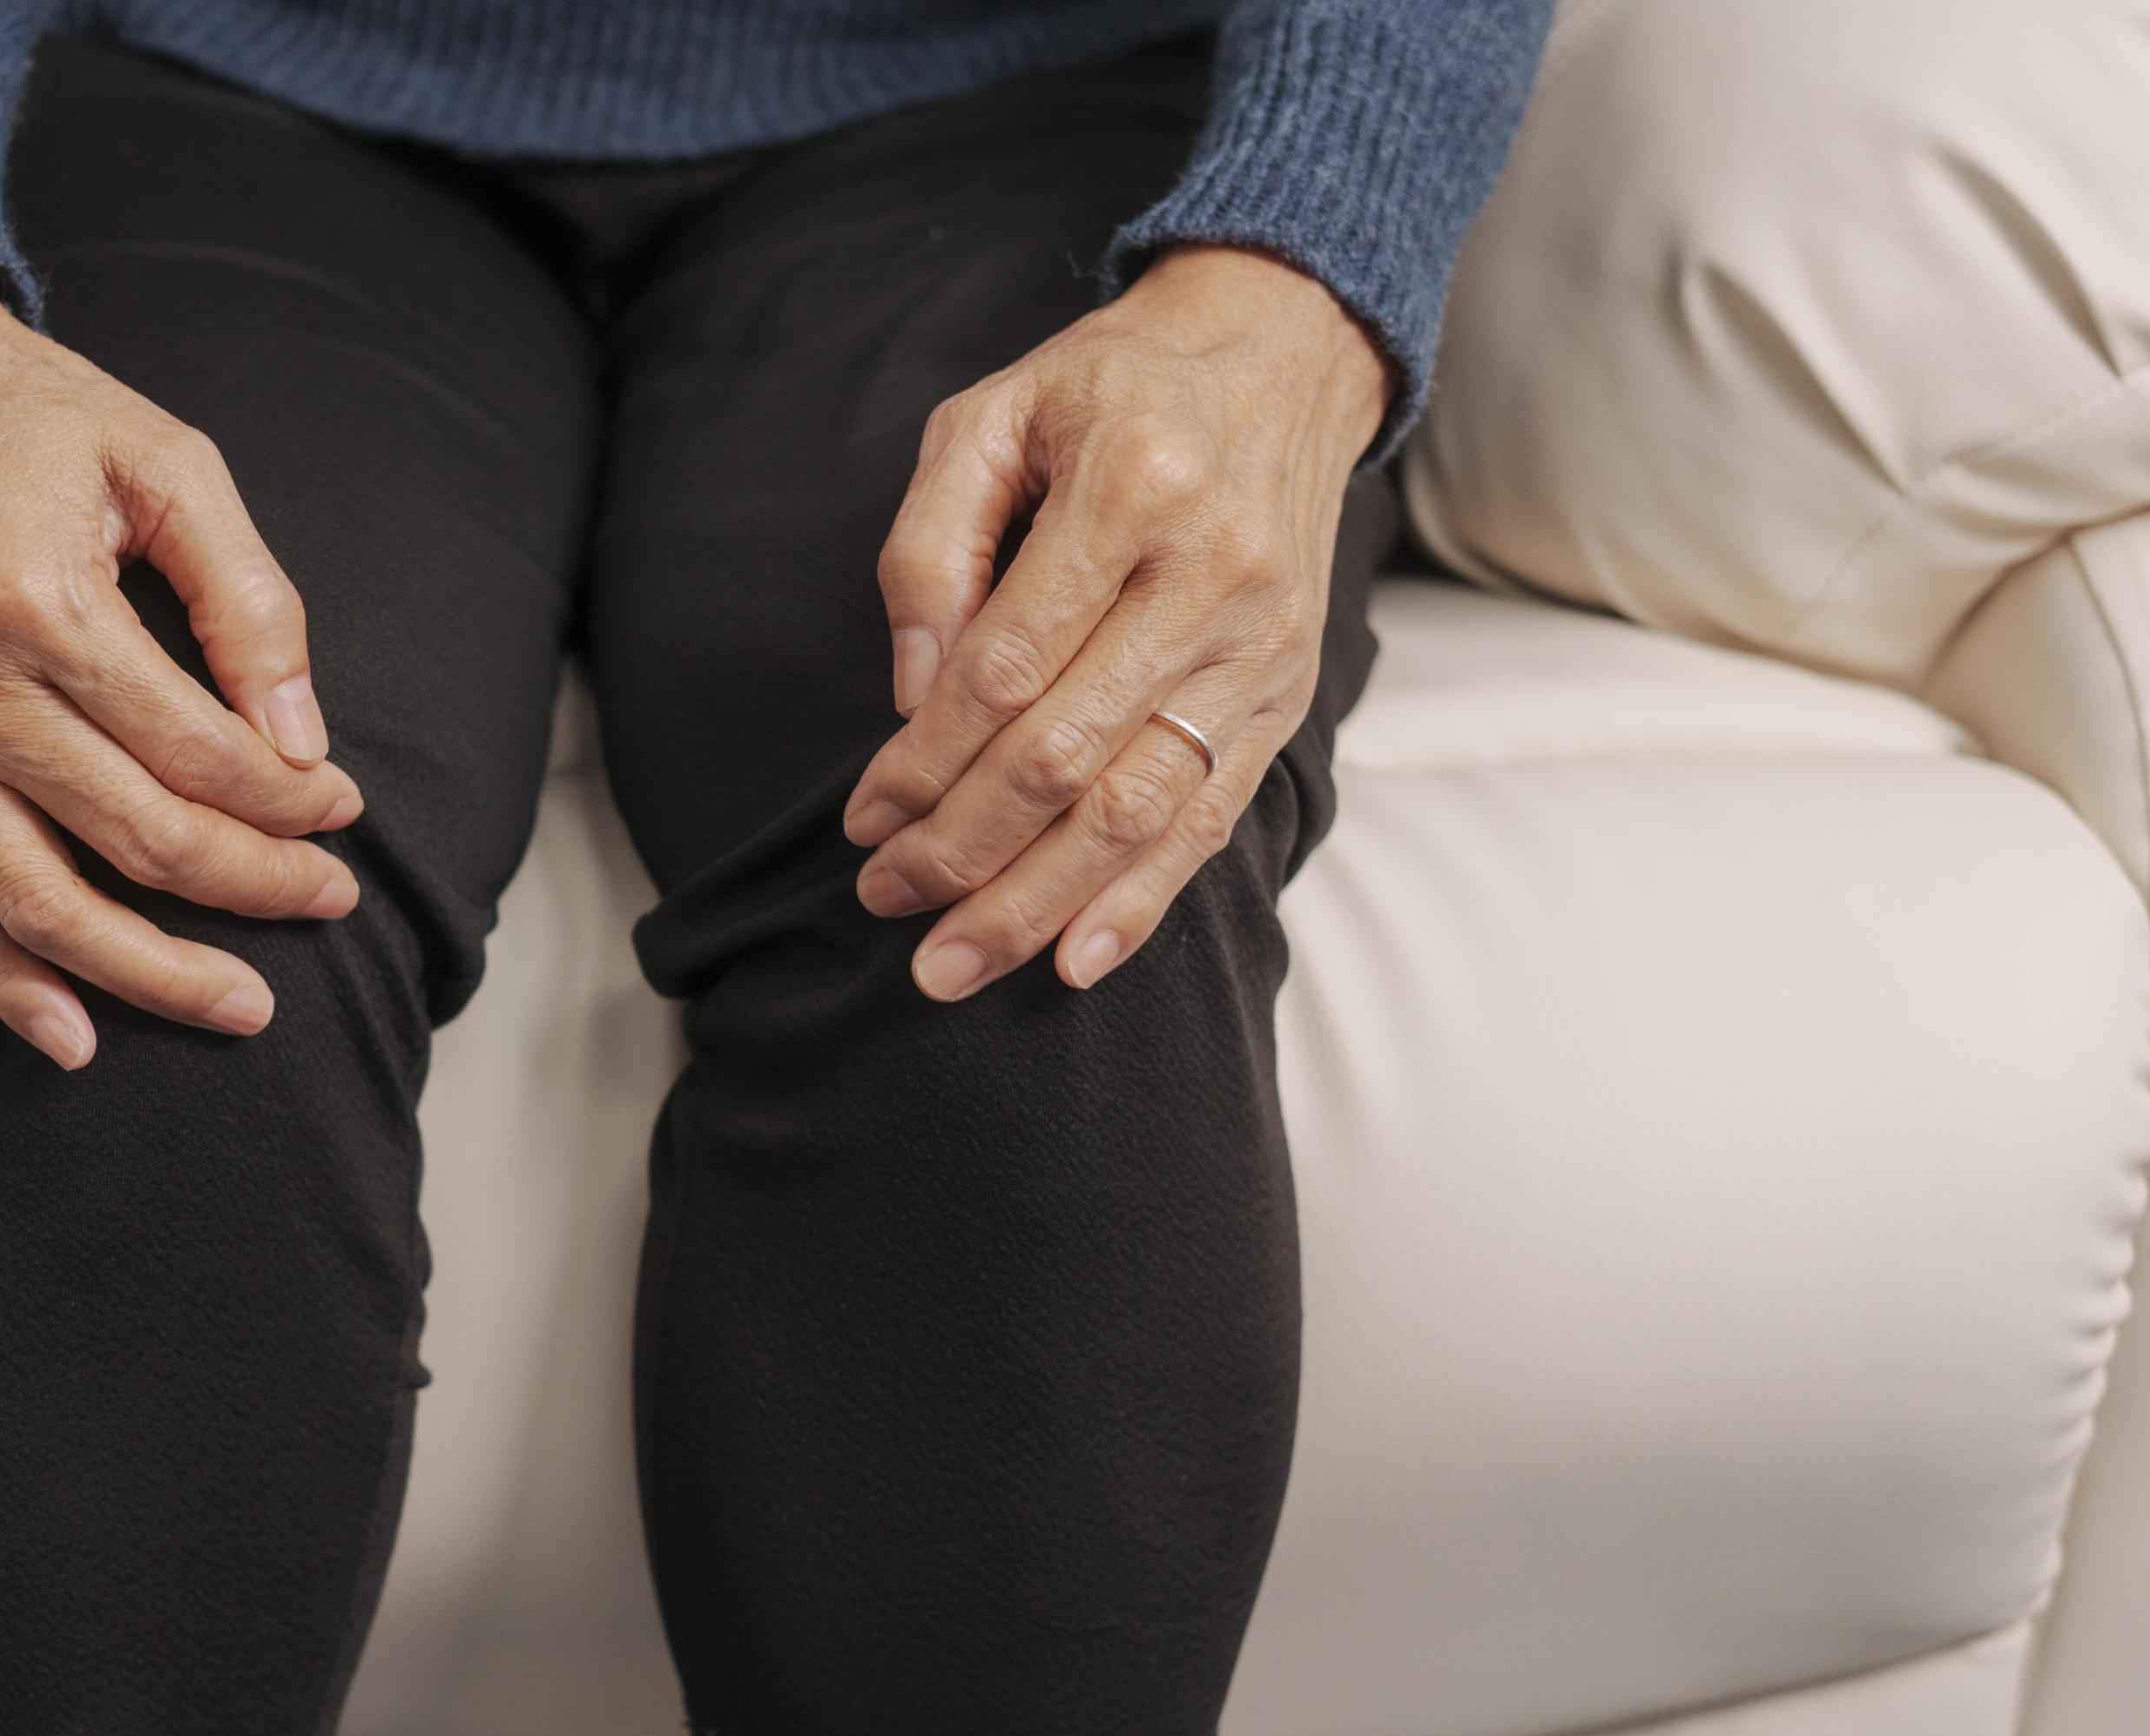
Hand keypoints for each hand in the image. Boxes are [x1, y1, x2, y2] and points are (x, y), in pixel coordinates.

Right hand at [0, 239, 364, 1069]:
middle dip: (254, 887)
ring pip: (42, 906)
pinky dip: (8, 985)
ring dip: (150, 974)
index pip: (200, 753)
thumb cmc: (37, 421)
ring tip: (241, 1008)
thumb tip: (303, 738)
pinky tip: (78, 1038)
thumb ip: (248, 598)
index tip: (344, 807)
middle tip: (333, 903)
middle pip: (139, 839)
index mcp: (42, 606)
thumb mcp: (169, 462)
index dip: (290, 799)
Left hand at [848, 245, 1386, 999]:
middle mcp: (1213, 575)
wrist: (1282, 359)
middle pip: (1066, 756)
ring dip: (1036, 901)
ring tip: (953, 963)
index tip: (862, 819)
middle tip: (883, 899)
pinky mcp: (1286, 691)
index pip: (1006, 669)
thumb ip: (930, 546)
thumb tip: (909, 697)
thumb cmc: (1111, 389)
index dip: (923, 762)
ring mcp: (1262, 645)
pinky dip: (1140, 901)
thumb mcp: (991, 415)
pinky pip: (1211, 819)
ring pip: (1137, 809)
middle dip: (962, 849)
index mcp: (1132, 489)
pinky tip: (1073, 960)